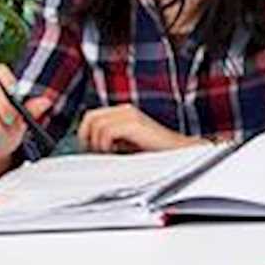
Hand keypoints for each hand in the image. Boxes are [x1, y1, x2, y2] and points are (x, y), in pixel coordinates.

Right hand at [0, 64, 51, 178]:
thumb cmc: (8, 132)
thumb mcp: (22, 122)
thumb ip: (32, 111)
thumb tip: (46, 101)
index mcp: (1, 90)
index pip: (0, 71)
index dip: (5, 76)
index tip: (14, 90)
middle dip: (2, 104)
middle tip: (11, 120)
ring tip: (2, 138)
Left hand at [76, 104, 200, 152]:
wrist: (180, 153)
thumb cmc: (155, 152)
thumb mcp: (127, 145)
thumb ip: (110, 141)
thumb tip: (88, 148)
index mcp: (123, 113)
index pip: (92, 116)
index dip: (84, 132)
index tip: (88, 149)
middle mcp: (125, 110)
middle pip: (90, 117)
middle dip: (87, 136)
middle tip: (95, 152)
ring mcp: (130, 115)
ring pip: (96, 124)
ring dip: (98, 143)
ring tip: (109, 154)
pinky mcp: (134, 123)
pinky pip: (107, 131)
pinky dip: (105, 144)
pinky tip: (115, 153)